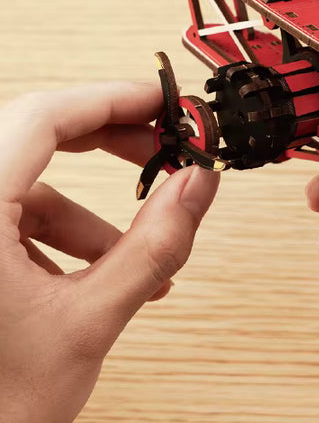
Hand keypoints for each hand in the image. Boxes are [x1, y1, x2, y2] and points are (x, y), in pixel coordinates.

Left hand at [0, 82, 218, 422]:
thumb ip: (153, 246)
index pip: (44, 117)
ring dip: (89, 212)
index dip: (110, 100)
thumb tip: (196, 186)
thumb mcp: (88, 322)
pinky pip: (14, 218)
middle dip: (108, 141)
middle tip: (162, 148)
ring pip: (30, 185)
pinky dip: (61, 237)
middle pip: (37, 134)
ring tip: (131, 252)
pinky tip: (91, 277)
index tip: (161, 102)